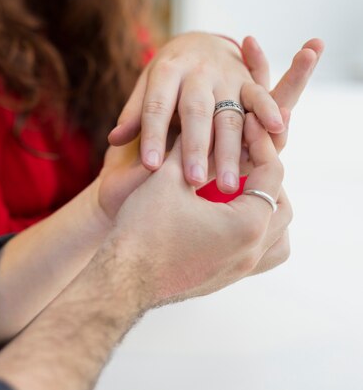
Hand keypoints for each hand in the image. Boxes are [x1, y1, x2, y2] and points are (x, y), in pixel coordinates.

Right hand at [0, 115, 290, 389]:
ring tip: (246, 192)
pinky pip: (260, 258)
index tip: (247, 126)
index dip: (259, 144)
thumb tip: (195, 123)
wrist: (122, 279)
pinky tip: (234, 222)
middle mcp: (252, 251)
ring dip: (269, 211)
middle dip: (267, 177)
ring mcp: (240, 270)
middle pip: (282, 205)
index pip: (271, 173)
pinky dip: (258, 237)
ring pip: (278, 238)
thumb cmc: (143, 228)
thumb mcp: (164, 178)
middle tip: (247, 157)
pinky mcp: (224, 280)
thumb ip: (186, 148)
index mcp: (247, 224)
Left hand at [107, 33, 322, 194]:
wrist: (198, 43)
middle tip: (193, 181)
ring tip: (228, 186)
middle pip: (196, 112)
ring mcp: (225, 75)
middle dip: (195, 148)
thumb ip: (134, 115)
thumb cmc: (166, 79)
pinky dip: (268, 112)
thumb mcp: (146, 89)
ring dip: (231, 150)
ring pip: (230, 114)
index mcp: (166, 72)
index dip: (153, 135)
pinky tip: (276, 132)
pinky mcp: (248, 80)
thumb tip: (114, 140)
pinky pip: (261, 96)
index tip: (150, 166)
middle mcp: (197, 71)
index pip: (157, 106)